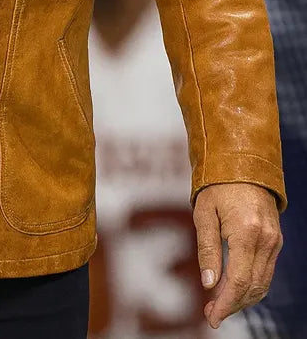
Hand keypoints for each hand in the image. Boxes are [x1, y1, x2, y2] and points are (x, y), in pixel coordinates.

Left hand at [193, 182, 282, 328]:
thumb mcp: (204, 213)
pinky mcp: (276, 240)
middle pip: (252, 287)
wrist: (243, 164)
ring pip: (262, 283)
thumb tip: (208, 284)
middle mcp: (266, 239)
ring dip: (242, 298)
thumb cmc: (217, 186)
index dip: (225, 303)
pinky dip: (251, 285)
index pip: (238, 280)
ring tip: (218, 303)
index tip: (211, 317)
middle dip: (232, 305)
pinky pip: (266, 271)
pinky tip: (233, 288)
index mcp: (246, 232)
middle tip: (211, 313)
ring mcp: (274, 241)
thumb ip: (207, 249)